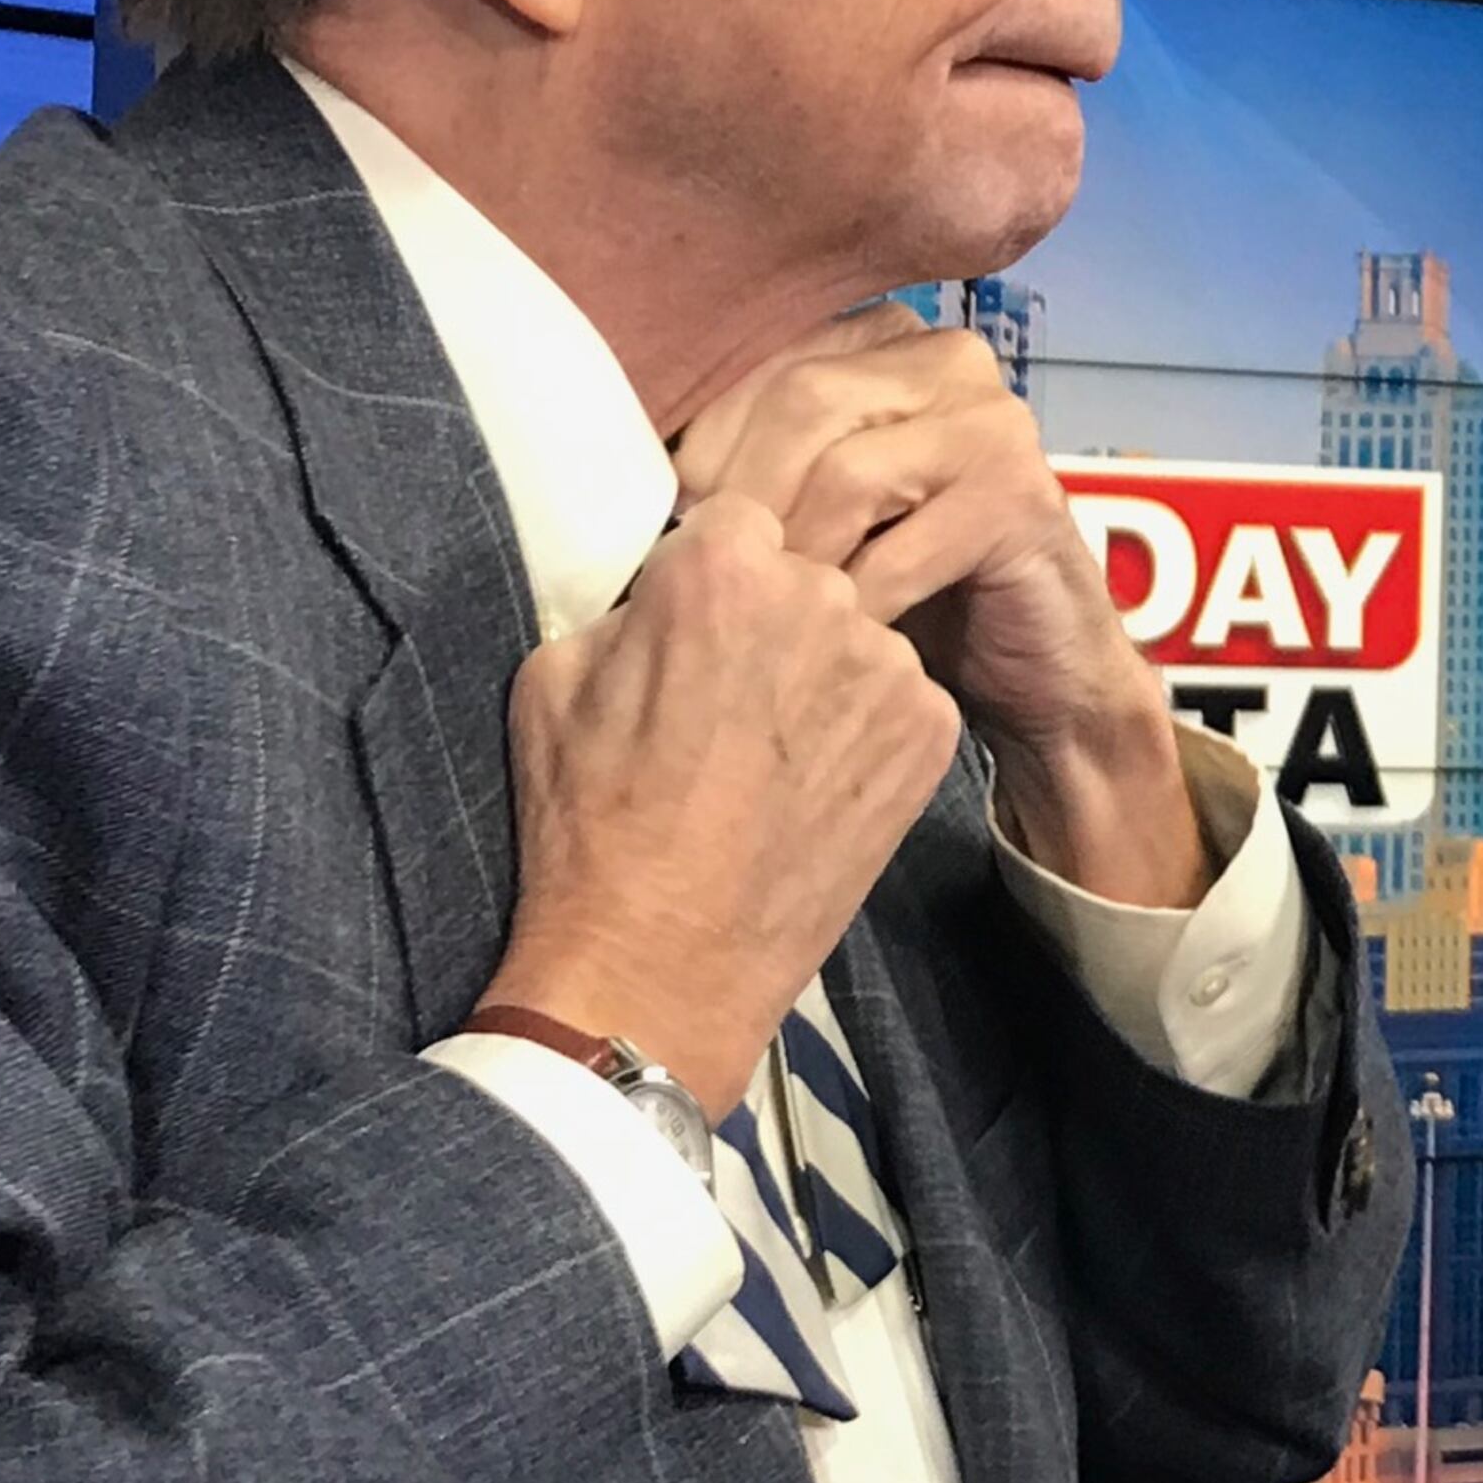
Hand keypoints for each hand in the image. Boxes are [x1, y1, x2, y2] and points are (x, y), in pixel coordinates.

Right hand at [481, 495, 965, 1108]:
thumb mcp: (552, 678)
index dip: (715, 576)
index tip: (699, 625)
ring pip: (858, 637)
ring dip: (823, 675)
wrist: (661, 963)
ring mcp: (886, 666)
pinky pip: (899, 701)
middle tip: (730, 702)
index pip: (739, 519)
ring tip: (767, 758)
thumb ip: (626, 602)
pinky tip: (813, 786)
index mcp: (720, 566)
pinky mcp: (930, 731)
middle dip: (774, 620)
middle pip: (808, 573)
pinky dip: (865, 732)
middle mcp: (820, 596)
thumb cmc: (590, 825)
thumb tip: (663, 585)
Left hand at [673, 310, 1200, 906]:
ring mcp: (996, 423)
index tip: (669, 527)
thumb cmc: (905, 589)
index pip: (764, 359)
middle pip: (802, 398)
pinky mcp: (1023, 499)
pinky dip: (850, 607)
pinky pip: (899, 549)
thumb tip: (604, 459)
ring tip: (763, 620)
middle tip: (704, 582)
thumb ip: (749, 463)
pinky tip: (829, 648)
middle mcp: (950, 358)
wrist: (1038, 673)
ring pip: (845, 471)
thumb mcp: (816, 509)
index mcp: (888, 338)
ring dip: (791, 560)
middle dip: (739, 498)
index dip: (701, 441)